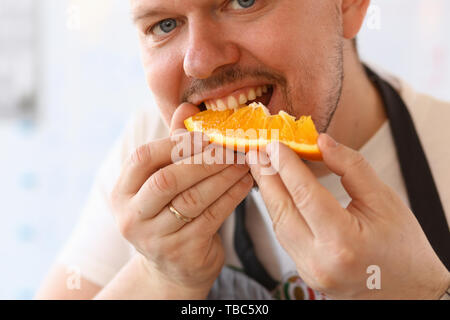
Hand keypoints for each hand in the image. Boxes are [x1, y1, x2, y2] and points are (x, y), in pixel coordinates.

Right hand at [110, 103, 252, 298]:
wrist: (173, 266)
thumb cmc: (169, 213)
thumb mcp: (163, 181)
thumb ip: (173, 144)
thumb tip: (187, 105)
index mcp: (123, 192)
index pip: (143, 158)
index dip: (176, 143)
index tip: (206, 135)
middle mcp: (132, 217)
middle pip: (168, 179)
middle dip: (204, 159)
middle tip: (231, 147)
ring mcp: (155, 238)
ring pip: (193, 199)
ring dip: (223, 175)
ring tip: (243, 161)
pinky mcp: (183, 252)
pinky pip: (212, 217)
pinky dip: (232, 196)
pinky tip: (245, 182)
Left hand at [247, 134, 449, 298]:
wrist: (409, 292)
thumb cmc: (403, 247)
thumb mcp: (385, 200)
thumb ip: (351, 167)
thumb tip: (322, 142)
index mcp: (342, 242)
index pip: (304, 194)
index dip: (286, 165)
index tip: (274, 144)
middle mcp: (319, 260)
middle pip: (282, 210)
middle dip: (267, 177)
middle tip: (257, 151)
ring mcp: (309, 270)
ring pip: (278, 224)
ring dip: (269, 193)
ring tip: (263, 167)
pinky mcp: (305, 273)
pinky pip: (285, 237)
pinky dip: (280, 211)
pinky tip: (278, 193)